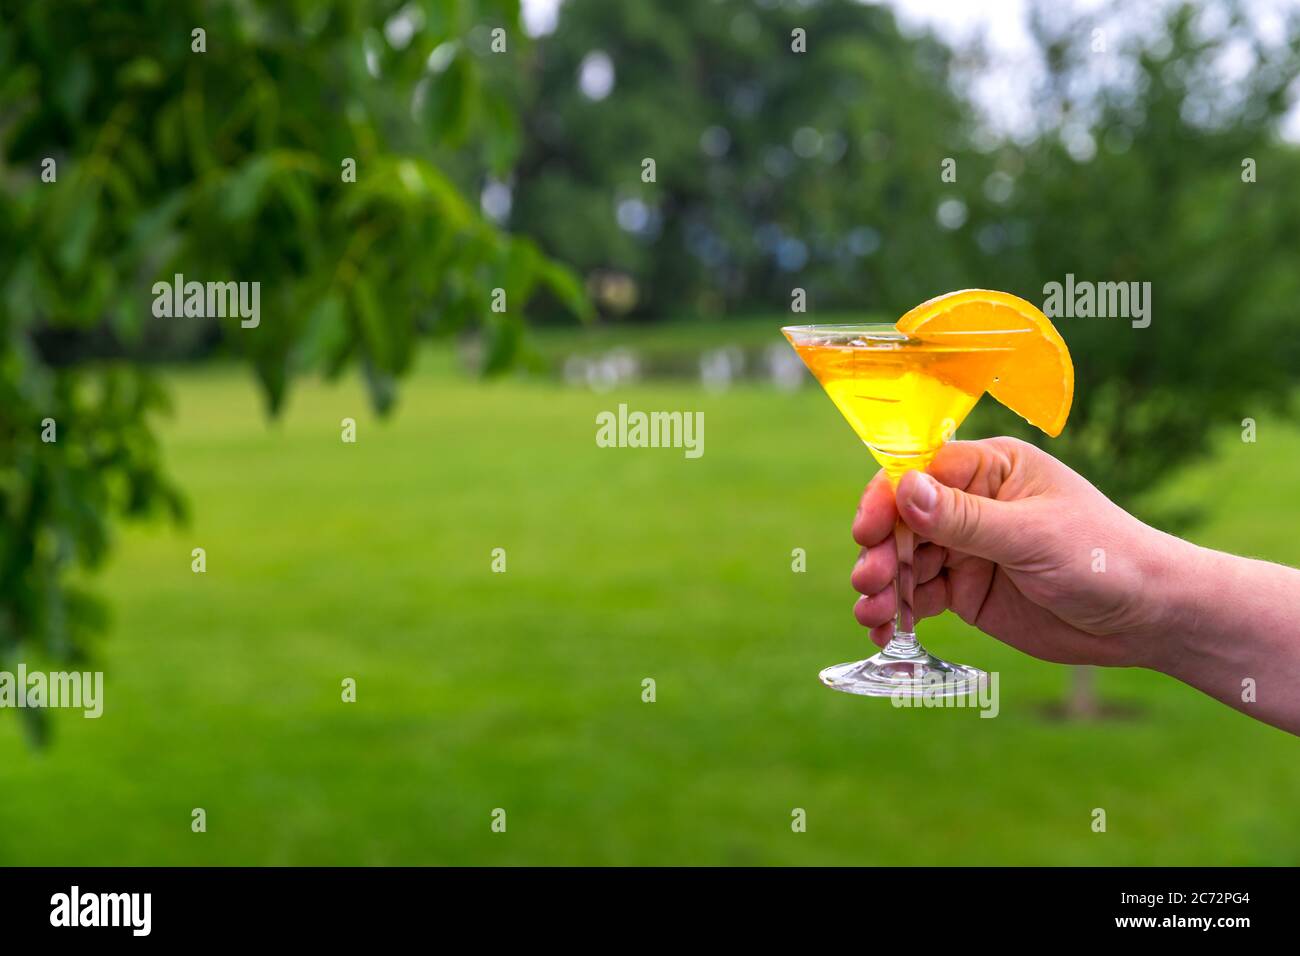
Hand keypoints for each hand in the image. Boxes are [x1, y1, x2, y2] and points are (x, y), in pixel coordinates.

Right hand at [850, 437, 1182, 667]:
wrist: (1146, 618)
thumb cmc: (1103, 558)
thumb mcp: (1031, 536)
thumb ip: (965, 519)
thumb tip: (905, 489)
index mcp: (989, 469)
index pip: (919, 472)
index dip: (886, 499)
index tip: (868, 532)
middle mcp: (970, 504)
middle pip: (902, 520)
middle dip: (881, 551)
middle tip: (871, 583)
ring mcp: (965, 548)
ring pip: (903, 560)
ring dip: (882, 586)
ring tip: (873, 616)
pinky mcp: (965, 590)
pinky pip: (918, 596)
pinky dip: (896, 613)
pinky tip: (884, 633)